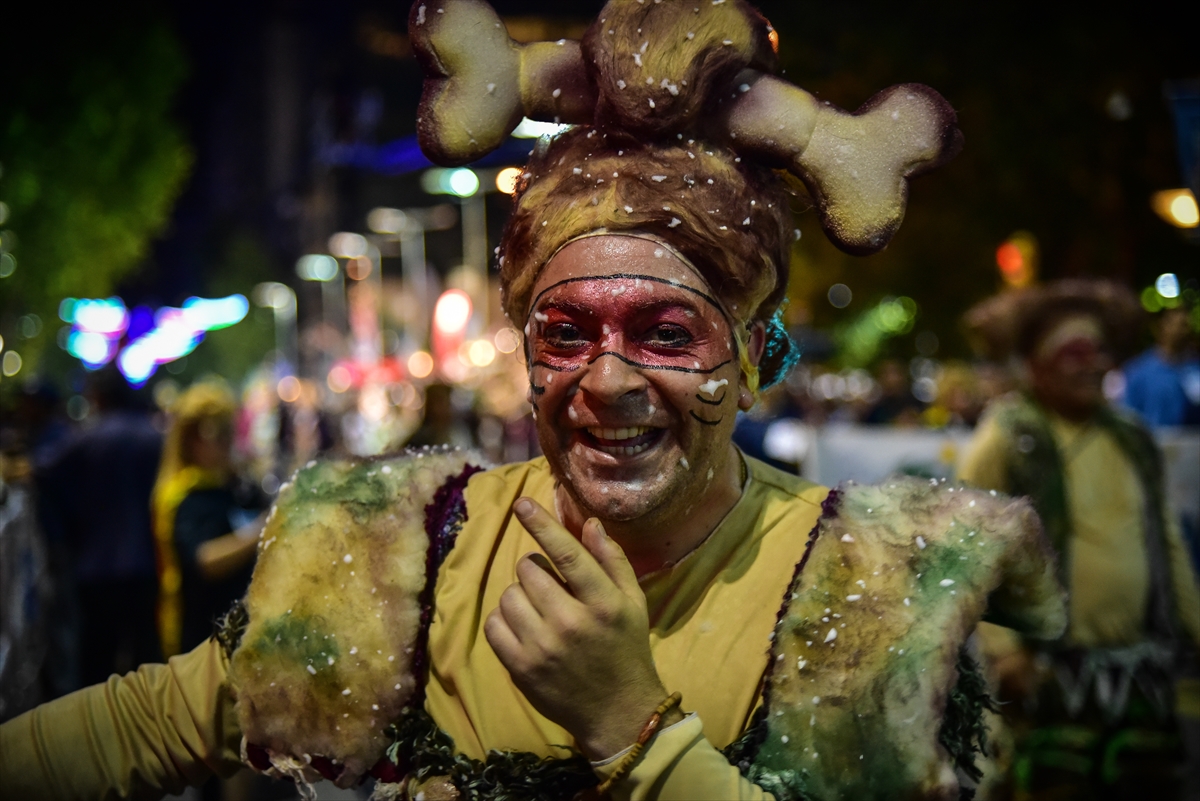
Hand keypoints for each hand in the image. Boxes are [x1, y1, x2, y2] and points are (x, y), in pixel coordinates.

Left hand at [484, 498, 676, 758]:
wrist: (617, 711)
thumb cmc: (626, 649)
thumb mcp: (634, 602)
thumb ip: (613, 561)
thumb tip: (589, 523)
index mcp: (603, 603)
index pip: (567, 554)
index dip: (542, 525)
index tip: (521, 504)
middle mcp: (572, 623)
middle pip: (529, 570)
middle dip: (536, 571)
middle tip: (551, 587)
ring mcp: (543, 647)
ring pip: (509, 595)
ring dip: (521, 596)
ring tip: (540, 611)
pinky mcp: (521, 668)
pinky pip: (495, 624)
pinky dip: (505, 620)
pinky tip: (524, 628)